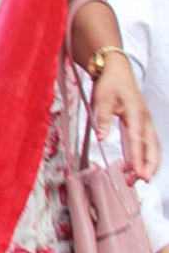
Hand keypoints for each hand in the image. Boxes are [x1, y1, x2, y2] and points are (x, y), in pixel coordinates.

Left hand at [89, 54, 159, 182]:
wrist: (117, 70)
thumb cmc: (110, 83)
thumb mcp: (102, 99)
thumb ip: (102, 119)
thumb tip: (100, 137)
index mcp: (135, 113)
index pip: (137, 139)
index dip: (137, 156)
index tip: (136, 172)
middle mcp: (144, 120)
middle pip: (152, 147)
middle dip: (149, 165)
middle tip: (141, 181)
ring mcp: (145, 122)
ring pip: (152, 147)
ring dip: (147, 164)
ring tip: (136, 180)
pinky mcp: (141, 125)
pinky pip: (147, 144)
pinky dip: (144, 157)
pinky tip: (134, 168)